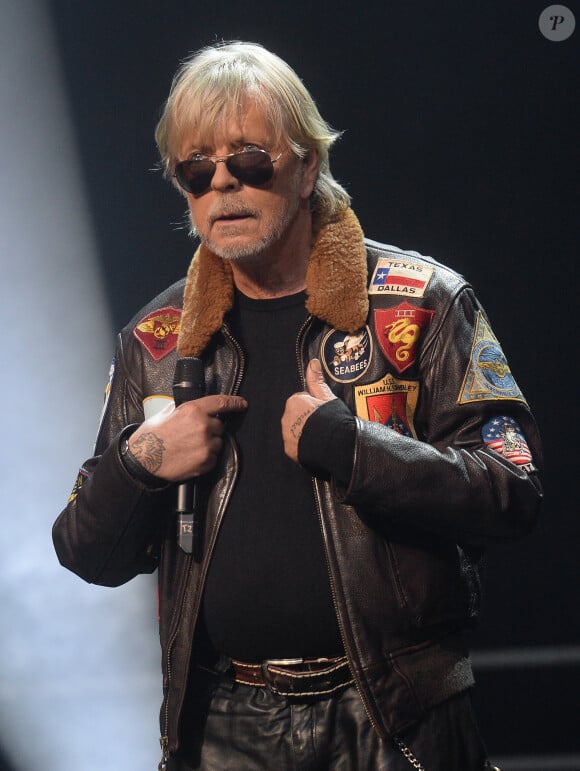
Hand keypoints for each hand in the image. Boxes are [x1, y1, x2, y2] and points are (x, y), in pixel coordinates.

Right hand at [127, 394, 246, 480]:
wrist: (144, 459)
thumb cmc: (152, 436)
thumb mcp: (167, 412)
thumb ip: (186, 408)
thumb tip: (198, 407)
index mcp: (194, 410)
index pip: (222, 403)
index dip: (235, 403)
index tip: (243, 404)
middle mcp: (203, 426)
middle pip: (220, 426)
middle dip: (211, 429)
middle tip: (194, 435)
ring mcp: (206, 445)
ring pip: (218, 442)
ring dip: (209, 444)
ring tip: (190, 447)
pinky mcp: (206, 462)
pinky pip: (213, 458)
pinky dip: (206, 458)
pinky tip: (190, 456)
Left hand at [282, 358, 335, 461]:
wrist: (336, 445)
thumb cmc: (333, 419)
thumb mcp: (327, 397)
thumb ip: (317, 380)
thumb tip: (313, 363)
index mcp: (295, 402)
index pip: (302, 400)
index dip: (314, 406)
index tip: (323, 412)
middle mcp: (287, 417)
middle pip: (297, 415)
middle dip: (307, 419)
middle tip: (323, 423)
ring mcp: (287, 434)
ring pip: (295, 430)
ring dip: (305, 431)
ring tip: (321, 435)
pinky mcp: (290, 449)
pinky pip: (295, 445)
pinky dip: (303, 445)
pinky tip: (316, 445)